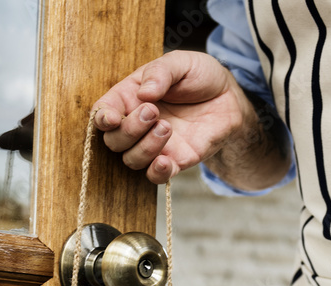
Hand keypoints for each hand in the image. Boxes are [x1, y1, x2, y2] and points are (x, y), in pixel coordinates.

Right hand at [92, 50, 287, 187]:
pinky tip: (165, 161)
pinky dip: (156, 172)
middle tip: (153, 112)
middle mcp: (137, 125)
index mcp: (130, 97)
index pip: (103, 112)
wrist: (229, 98)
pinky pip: (156, 177)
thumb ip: (161, 72)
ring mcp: (155, 145)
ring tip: (167, 127)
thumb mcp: (181, 63)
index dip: (102, 119)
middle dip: (129, 129)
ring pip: (132, 160)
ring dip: (145, 146)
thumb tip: (143, 93)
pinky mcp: (175, 161)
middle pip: (114, 141)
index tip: (113, 118)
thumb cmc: (200, 76)